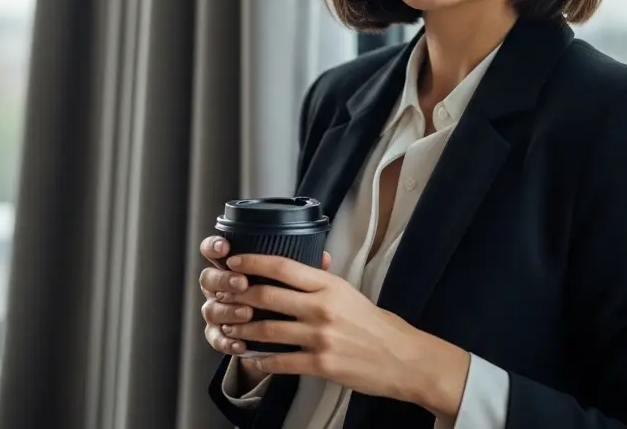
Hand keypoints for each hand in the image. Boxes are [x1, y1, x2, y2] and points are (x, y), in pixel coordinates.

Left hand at [213, 253, 467, 413]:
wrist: (403, 357)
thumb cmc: (376, 325)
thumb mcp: (350, 292)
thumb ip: (323, 280)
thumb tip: (302, 264)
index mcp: (329, 285)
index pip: (283, 267)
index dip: (253, 262)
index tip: (235, 262)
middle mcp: (323, 308)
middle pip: (267, 296)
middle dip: (239, 295)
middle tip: (223, 296)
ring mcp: (321, 337)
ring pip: (268, 330)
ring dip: (243, 330)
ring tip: (229, 329)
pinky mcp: (321, 364)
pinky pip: (281, 362)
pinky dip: (260, 361)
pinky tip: (250, 359)